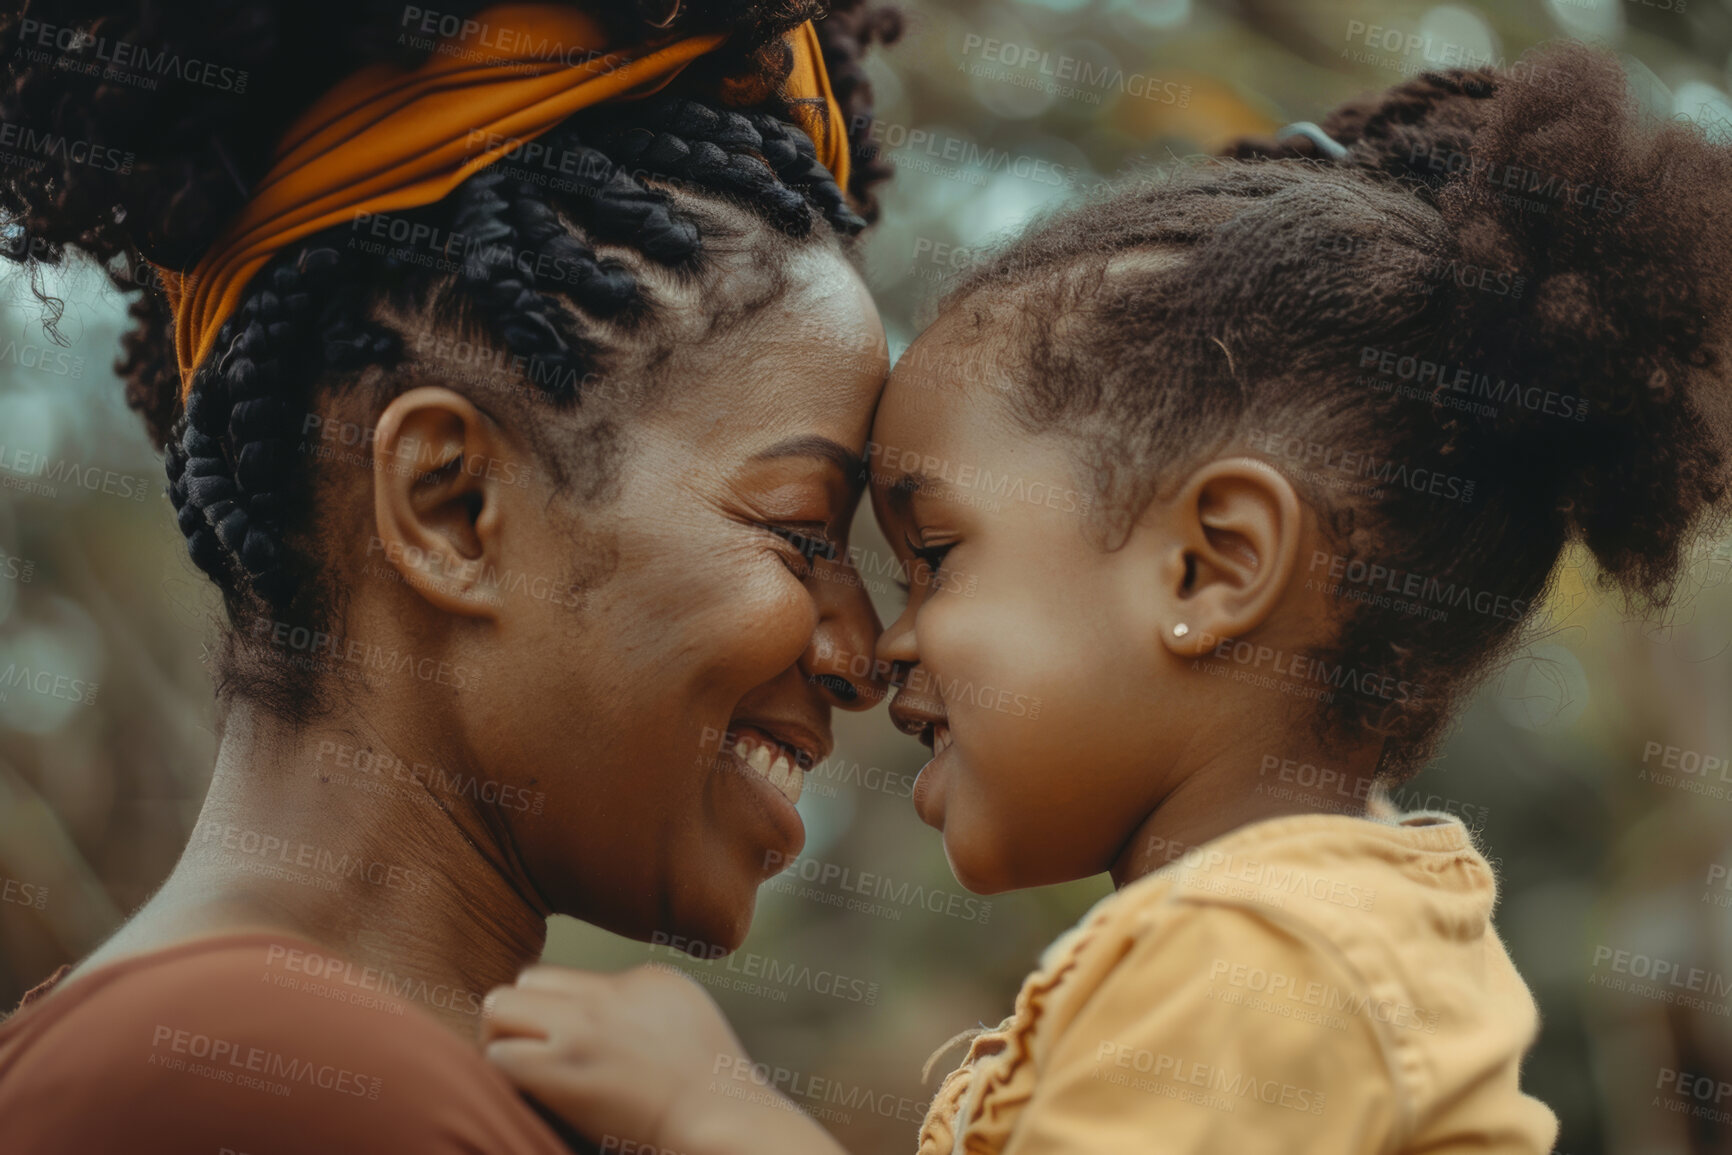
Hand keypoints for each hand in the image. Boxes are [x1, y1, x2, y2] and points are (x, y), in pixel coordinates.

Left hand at [481, 963, 841, 1154]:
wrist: (719, 1117)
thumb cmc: (710, 1085)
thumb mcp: (685, 1016)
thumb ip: (641, 1002)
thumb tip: (599, 1007)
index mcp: (641, 980)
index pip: (566, 977)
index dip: (556, 1008)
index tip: (565, 1041)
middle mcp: (606, 996)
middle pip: (526, 980)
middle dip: (521, 1014)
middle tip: (530, 1052)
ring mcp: (581, 1029)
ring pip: (499, 1008)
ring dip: (502, 1038)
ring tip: (522, 1068)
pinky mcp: (562, 1069)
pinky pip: (499, 1055)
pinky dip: (504, 1070)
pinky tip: (526, 1089)